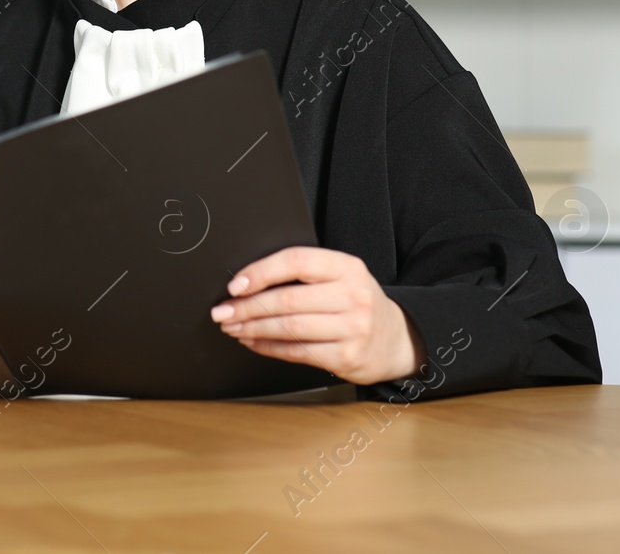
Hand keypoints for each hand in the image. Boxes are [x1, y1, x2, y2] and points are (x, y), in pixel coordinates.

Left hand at [209, 246, 424, 384]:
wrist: (397, 339)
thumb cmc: (357, 303)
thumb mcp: (341, 277)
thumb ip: (304, 275)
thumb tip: (247, 282)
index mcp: (347, 267)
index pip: (296, 261)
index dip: (261, 272)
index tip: (235, 285)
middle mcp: (353, 296)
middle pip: (288, 299)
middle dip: (248, 307)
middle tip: (222, 311)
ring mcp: (353, 328)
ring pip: (290, 328)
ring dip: (253, 329)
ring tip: (232, 327)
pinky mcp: (347, 357)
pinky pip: (298, 352)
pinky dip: (269, 348)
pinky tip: (253, 342)